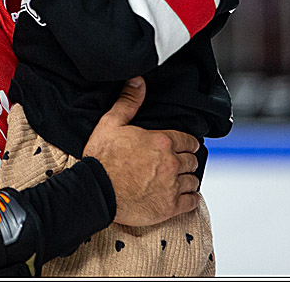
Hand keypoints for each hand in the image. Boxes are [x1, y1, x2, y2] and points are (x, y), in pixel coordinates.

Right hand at [83, 78, 200, 226]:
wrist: (96, 191)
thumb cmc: (102, 158)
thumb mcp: (111, 123)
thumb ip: (128, 101)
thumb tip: (138, 81)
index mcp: (161, 141)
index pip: (188, 140)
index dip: (188, 143)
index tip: (186, 146)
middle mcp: (171, 162)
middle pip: (192, 160)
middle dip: (187, 160)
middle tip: (181, 162)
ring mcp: (171, 186)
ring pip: (193, 180)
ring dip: (188, 179)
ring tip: (181, 179)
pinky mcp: (169, 207)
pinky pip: (191, 201)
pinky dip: (191, 198)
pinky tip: (185, 196)